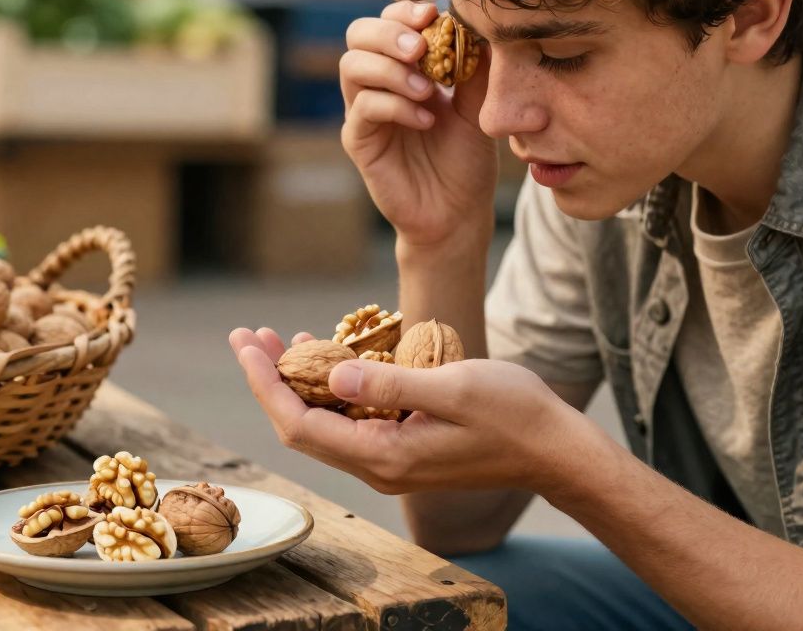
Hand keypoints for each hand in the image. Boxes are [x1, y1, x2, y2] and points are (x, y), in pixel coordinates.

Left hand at [227, 327, 589, 494]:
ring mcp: (390, 461)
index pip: (300, 424)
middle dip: (270, 380)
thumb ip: (389, 385)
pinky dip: (329, 389)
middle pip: (300, 427)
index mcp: (384, 456)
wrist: (555, 450)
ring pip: (323, 425)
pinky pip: (350, 423)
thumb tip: (330, 377)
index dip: (266, 384)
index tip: (247, 345)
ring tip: (278, 340)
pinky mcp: (402, 449)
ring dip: (296, 382)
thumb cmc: (514, 414)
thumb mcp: (453, 388)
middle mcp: (379, 466)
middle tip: (249, 335)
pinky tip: (327, 358)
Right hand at [341, 1, 497, 250]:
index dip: (404, 12)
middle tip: (422, 48)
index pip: (388, 22)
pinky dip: (395, 105)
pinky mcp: (360, 141)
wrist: (458, 212)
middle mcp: (377, 84)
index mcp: (404, 67)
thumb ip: (474, 68)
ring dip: (390, 68)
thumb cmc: (466, 159)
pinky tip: (425, 120)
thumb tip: (476, 25)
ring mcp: (364, 112)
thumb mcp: (478, 106)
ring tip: (427, 89)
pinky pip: (364, 109)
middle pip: (358, 35)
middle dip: (389, 33)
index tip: (433, 15)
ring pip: (352, 66)